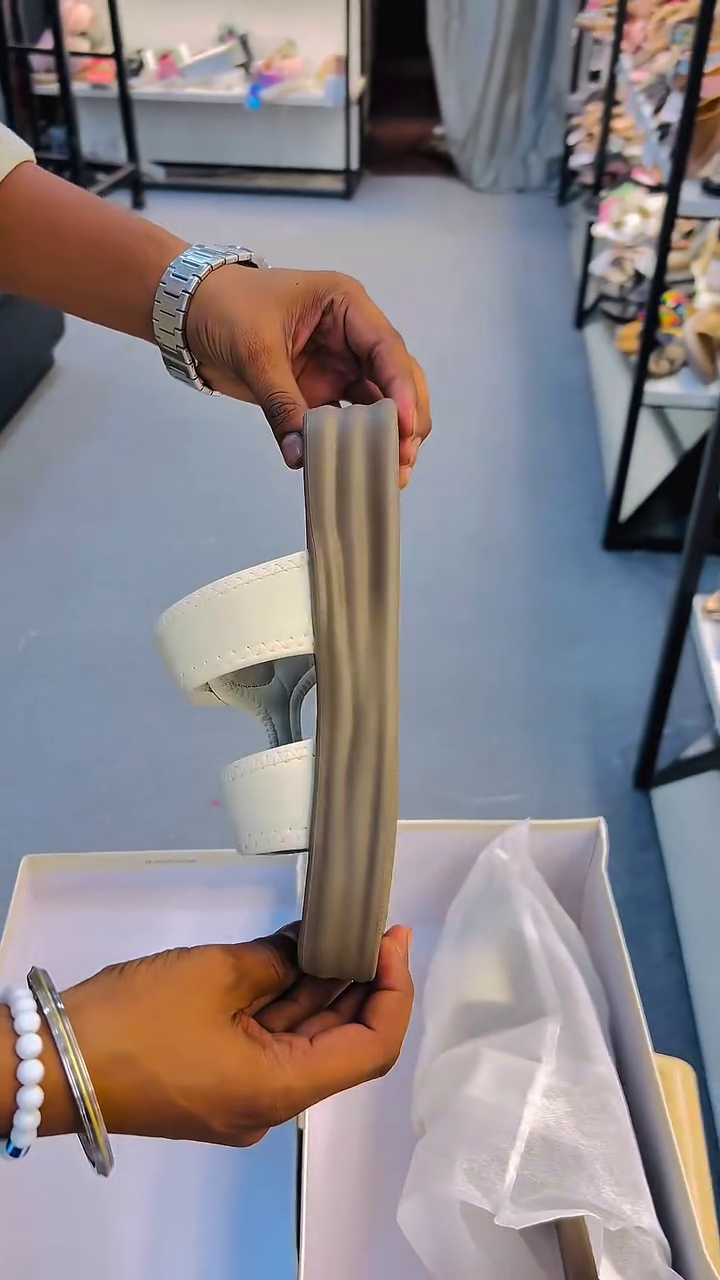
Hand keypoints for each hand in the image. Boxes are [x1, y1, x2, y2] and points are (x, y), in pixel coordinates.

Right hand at [50, 925, 412, 1144]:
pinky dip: (287, 1000)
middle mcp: (271, 1104)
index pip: (371, 1048)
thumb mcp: (217, 974)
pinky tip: (297, 954)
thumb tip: (310, 947)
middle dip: (362, 983)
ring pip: (304, 1040)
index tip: (392, 940)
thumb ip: (278, 958)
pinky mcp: (217, 1082)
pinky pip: (269, 1042)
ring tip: (341, 929)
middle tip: (373, 926)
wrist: (55, 1063)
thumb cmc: (138, 1020)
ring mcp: (242, 1096)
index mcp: (281, 1089)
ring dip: (324, 988)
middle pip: (340, 1044)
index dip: (393, 992)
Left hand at [185, 265, 430, 486]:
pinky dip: (356, 444)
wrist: (189, 314)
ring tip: (395, 474)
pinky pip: (347, 420)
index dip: (402, 388)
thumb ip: (282, 404)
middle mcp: (351, 336)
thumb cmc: (224, 308)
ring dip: (388, 437)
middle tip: (405, 458)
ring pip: (379, 403)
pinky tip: (366, 471)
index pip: (386, 348)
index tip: (407, 427)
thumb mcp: (255, 351)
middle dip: (407, 418)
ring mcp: (339, 365)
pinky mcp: (321, 390)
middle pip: (395, 378)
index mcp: (345, 306)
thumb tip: (302, 457)